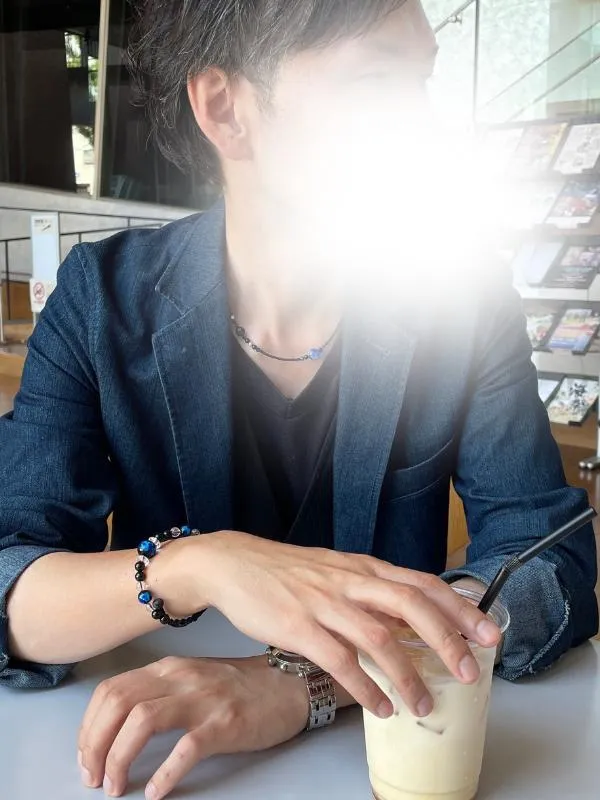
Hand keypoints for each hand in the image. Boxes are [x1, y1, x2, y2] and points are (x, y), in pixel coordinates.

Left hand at [78, 655, 308, 799]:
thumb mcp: (193, 679)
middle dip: (94, 745)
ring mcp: (203, 699)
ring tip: (116, 787)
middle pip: (118, 704)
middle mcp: (181, 678)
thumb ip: (159, 692)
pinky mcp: (226, 723)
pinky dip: (164, 773)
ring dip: (120, 758)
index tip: (86, 755)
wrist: (289, 685)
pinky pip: (186, 749)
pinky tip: (156, 792)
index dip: (89, 726)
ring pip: (143, 722)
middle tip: (93, 778)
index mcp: (169, 668)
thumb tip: (115, 727)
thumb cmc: (240, 687)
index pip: (111, 690)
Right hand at [175, 533, 500, 718]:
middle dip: (447, 640)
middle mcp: (351, 581)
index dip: (460, 608)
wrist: (234, 564)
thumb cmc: (289, 572)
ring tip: (423, 705)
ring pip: (380, 637)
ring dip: (407, 675)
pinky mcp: (299, 625)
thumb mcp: (337, 571)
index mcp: (364, 568)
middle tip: (470, 672)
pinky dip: (365, 687)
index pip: (424, 583)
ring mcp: (325, 602)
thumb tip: (411, 620)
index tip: (489, 632)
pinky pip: (340, 661)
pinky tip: (379, 706)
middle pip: (412, 605)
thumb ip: (371, 592)